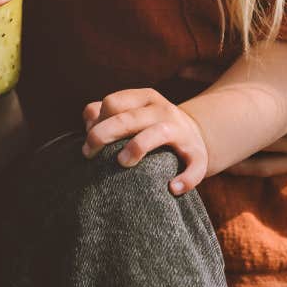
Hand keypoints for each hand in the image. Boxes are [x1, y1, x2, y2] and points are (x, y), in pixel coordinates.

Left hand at [81, 88, 208, 195]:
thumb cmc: (150, 126)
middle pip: (128, 119)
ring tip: (122, 163)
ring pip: (157, 133)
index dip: (96, 121)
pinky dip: (185, 178)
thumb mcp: (132, 112)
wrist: (195, 134)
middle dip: (103, 135)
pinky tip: (172, 187)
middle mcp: (163, 110)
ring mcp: (181, 131)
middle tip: (89, 154)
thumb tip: (88, 121)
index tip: (89, 139)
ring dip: (137, 147)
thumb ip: (107, 112)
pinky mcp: (198, 153)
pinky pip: (194, 166)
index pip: (113, 103)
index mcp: (144, 98)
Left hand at [174, 62, 286, 176]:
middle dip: (220, 135)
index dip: (215, 114)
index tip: (189, 118)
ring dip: (231, 151)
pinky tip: (225, 163)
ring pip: (258, 152)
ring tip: (200, 150)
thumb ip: (231, 67)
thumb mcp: (275, 61)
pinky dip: (246, 166)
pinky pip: (270, 167)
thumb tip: (184, 69)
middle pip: (251, 135)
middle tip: (189, 138)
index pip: (246, 112)